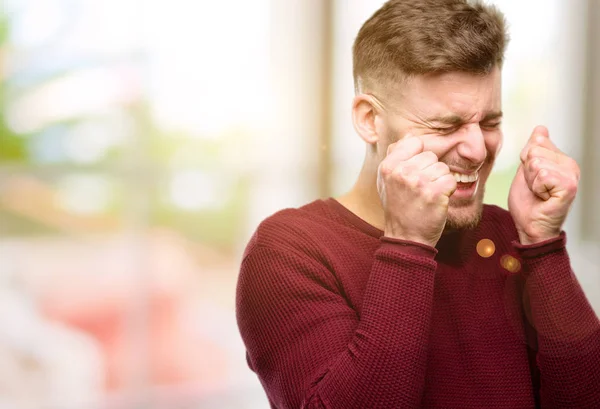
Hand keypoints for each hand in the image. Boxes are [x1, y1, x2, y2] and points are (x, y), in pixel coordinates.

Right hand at [377, 135, 456, 246]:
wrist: (405, 237)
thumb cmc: (398, 207)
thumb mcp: (386, 180)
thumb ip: (395, 156)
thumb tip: (410, 136)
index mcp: (388, 166)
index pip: (414, 142)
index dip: (419, 157)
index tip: (414, 173)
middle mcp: (401, 172)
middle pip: (431, 156)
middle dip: (430, 171)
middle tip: (420, 189)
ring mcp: (418, 182)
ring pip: (443, 168)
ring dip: (440, 182)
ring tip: (427, 195)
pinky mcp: (434, 193)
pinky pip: (451, 180)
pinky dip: (448, 191)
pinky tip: (437, 201)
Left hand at [508, 126, 579, 244]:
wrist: (530, 226)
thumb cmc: (528, 203)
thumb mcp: (526, 170)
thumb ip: (533, 150)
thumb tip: (541, 128)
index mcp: (560, 159)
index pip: (534, 143)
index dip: (525, 162)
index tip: (532, 179)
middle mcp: (569, 164)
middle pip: (533, 151)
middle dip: (527, 172)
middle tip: (535, 188)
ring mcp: (571, 174)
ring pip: (536, 163)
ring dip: (531, 181)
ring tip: (539, 193)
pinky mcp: (569, 185)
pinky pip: (542, 175)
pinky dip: (536, 188)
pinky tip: (543, 197)